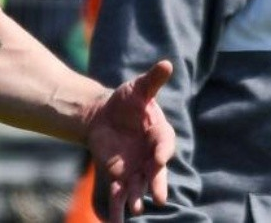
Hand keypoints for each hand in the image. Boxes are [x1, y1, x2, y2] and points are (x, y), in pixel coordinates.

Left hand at [86, 60, 174, 221]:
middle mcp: (152, 155)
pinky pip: (120, 193)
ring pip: (140, 187)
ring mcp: (137, 169)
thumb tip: (166, 63)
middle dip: (157, 185)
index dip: (162, 151)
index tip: (159, 157)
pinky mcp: (121, 177)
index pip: (165, 144)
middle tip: (159, 198)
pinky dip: (118, 206)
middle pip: (157, 173)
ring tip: (136, 209)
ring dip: (137, 198)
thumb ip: (152, 80)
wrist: (104, 115)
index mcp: (160, 133)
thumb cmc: (126, 101)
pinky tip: (115, 219)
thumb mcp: (138, 88)